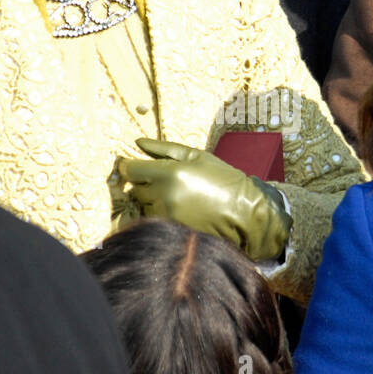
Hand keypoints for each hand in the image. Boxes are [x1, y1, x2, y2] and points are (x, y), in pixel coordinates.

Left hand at [112, 138, 292, 261]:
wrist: (244, 212)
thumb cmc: (222, 179)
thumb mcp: (196, 156)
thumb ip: (164, 149)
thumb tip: (137, 142)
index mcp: (170, 173)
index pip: (130, 170)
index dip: (129, 167)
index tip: (133, 166)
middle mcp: (164, 196)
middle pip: (134, 189)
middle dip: (143, 184)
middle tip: (163, 182)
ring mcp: (166, 217)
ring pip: (143, 206)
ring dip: (151, 200)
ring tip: (175, 196)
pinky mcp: (171, 231)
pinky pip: (153, 220)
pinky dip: (159, 215)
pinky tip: (178, 210)